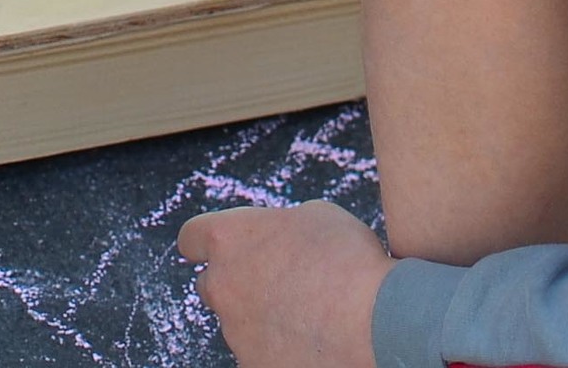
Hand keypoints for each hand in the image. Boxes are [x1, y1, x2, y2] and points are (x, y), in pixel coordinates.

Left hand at [178, 203, 389, 367]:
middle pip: (212, 284)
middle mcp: (223, 285)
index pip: (192, 237)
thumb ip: (280, 225)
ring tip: (307, 313)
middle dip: (236, 282)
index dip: (206, 241)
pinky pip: (258, 353)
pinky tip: (309, 339)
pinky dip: (276, 348)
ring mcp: (235, 331)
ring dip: (261, 316)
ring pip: (238, 322)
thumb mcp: (315, 215)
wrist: (375, 320)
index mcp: (229, 238)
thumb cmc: (349, 261)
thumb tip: (279, 239)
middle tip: (276, 283)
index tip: (220, 247)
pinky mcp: (253, 366)